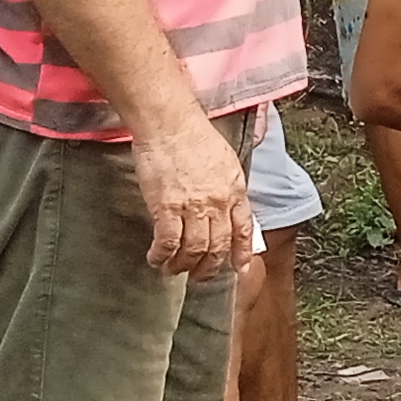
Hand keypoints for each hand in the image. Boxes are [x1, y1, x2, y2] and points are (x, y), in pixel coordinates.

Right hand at [133, 118, 249, 278]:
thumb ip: (229, 186)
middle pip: (219, 246)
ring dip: (184, 266)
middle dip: (210, 267)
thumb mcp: (225, 161)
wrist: (170, 123)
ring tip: (175, 270)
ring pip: (194, 250)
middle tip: (200, 276)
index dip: (241, 253)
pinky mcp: (166, 207)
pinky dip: (162, 256)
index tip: (238, 268)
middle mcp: (218, 203)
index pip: (244, 229)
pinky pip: (168, 242)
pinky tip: (156, 259)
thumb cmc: (194, 135)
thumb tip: (228, 206)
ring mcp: (193, 207)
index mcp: (235, 190)